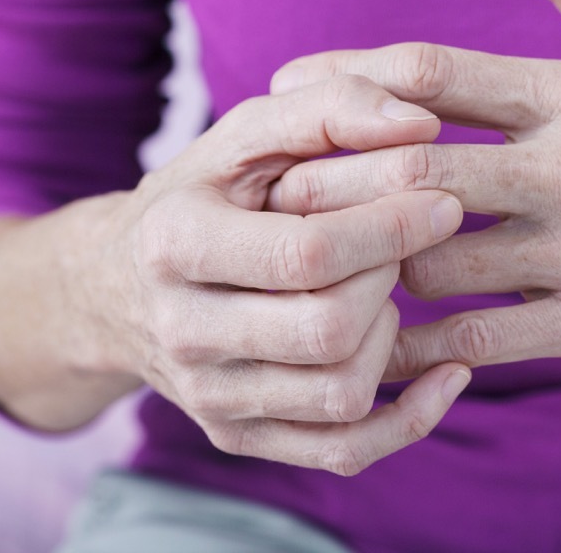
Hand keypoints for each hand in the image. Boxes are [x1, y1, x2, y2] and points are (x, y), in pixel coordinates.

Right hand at [77, 76, 469, 474]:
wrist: (115, 287)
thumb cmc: (199, 196)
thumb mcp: (242, 135)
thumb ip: (329, 108)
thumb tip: (422, 125)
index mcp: (177, 244)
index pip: (307, 253)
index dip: (392, 226)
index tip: (442, 200)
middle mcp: (183, 332)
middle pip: (328, 328)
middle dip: (389, 277)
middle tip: (401, 241)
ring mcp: (209, 396)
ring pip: (341, 392)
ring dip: (389, 335)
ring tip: (378, 290)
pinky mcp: (237, 436)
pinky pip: (343, 452)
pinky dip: (411, 418)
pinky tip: (444, 370)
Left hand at [267, 0, 560, 391]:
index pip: (434, 70)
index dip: (345, 77)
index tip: (287, 87)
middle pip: (412, 165)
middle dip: (329, 179)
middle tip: (272, 187)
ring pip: (434, 259)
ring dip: (366, 261)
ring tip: (319, 259)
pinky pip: (481, 340)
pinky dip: (418, 344)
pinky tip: (379, 338)